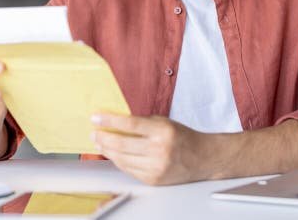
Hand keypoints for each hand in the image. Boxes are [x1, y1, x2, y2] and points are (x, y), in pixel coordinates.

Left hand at [90, 114, 215, 185]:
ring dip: (107, 150)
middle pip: (122, 144)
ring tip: (100, 143)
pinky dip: (118, 161)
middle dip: (103, 137)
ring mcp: (156, 167)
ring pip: (122, 159)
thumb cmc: (183, 137)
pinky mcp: (153, 179)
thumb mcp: (164, 123)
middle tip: (94, 132)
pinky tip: (114, 154)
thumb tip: (115, 123)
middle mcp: (159, 150)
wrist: (202, 158)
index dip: (110, 121)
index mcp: (163, 131)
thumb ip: (142, 123)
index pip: (130, 124)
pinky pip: (128, 170)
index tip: (96, 117)